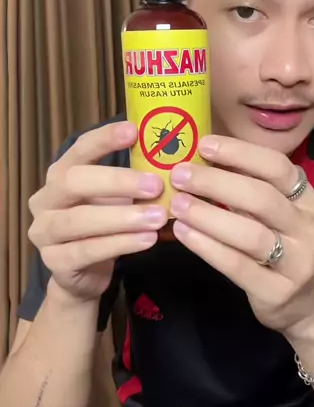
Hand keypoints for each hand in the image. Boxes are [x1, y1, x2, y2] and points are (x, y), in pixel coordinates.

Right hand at [28, 121, 166, 302]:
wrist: (82, 275)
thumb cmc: (103, 227)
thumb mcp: (115, 199)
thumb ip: (133, 182)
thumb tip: (176, 162)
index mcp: (60, 175)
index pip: (79, 149)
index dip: (104, 139)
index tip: (134, 131)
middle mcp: (46, 200)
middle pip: (74, 182)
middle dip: (117, 181)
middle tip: (155, 185)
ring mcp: (45, 232)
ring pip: (79, 220)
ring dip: (122, 218)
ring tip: (158, 217)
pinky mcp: (54, 262)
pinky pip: (87, 250)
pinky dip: (120, 244)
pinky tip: (148, 240)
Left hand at [170, 135, 313, 336]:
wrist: (304, 305)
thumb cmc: (280, 247)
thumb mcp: (275, 214)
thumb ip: (248, 188)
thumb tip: (200, 158)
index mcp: (306, 199)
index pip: (277, 166)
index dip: (240, 153)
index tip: (204, 145)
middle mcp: (306, 227)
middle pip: (262, 197)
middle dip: (217, 182)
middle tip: (180, 175)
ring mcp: (296, 261)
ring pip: (251, 234)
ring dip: (209, 216)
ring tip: (178, 205)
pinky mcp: (277, 291)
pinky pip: (238, 266)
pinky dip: (208, 248)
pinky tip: (184, 234)